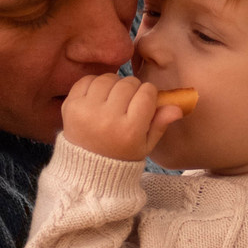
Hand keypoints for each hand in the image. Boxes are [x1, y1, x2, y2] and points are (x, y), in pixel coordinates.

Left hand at [57, 73, 182, 162]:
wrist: (86, 169)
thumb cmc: (121, 156)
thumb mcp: (146, 146)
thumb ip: (160, 124)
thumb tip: (177, 107)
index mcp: (130, 130)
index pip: (147, 93)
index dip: (149, 94)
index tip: (145, 102)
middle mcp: (108, 119)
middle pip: (128, 83)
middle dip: (132, 88)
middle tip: (129, 101)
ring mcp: (87, 111)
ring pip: (108, 79)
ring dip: (114, 84)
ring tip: (114, 98)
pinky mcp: (70, 106)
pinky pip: (87, 80)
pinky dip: (95, 84)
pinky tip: (98, 97)